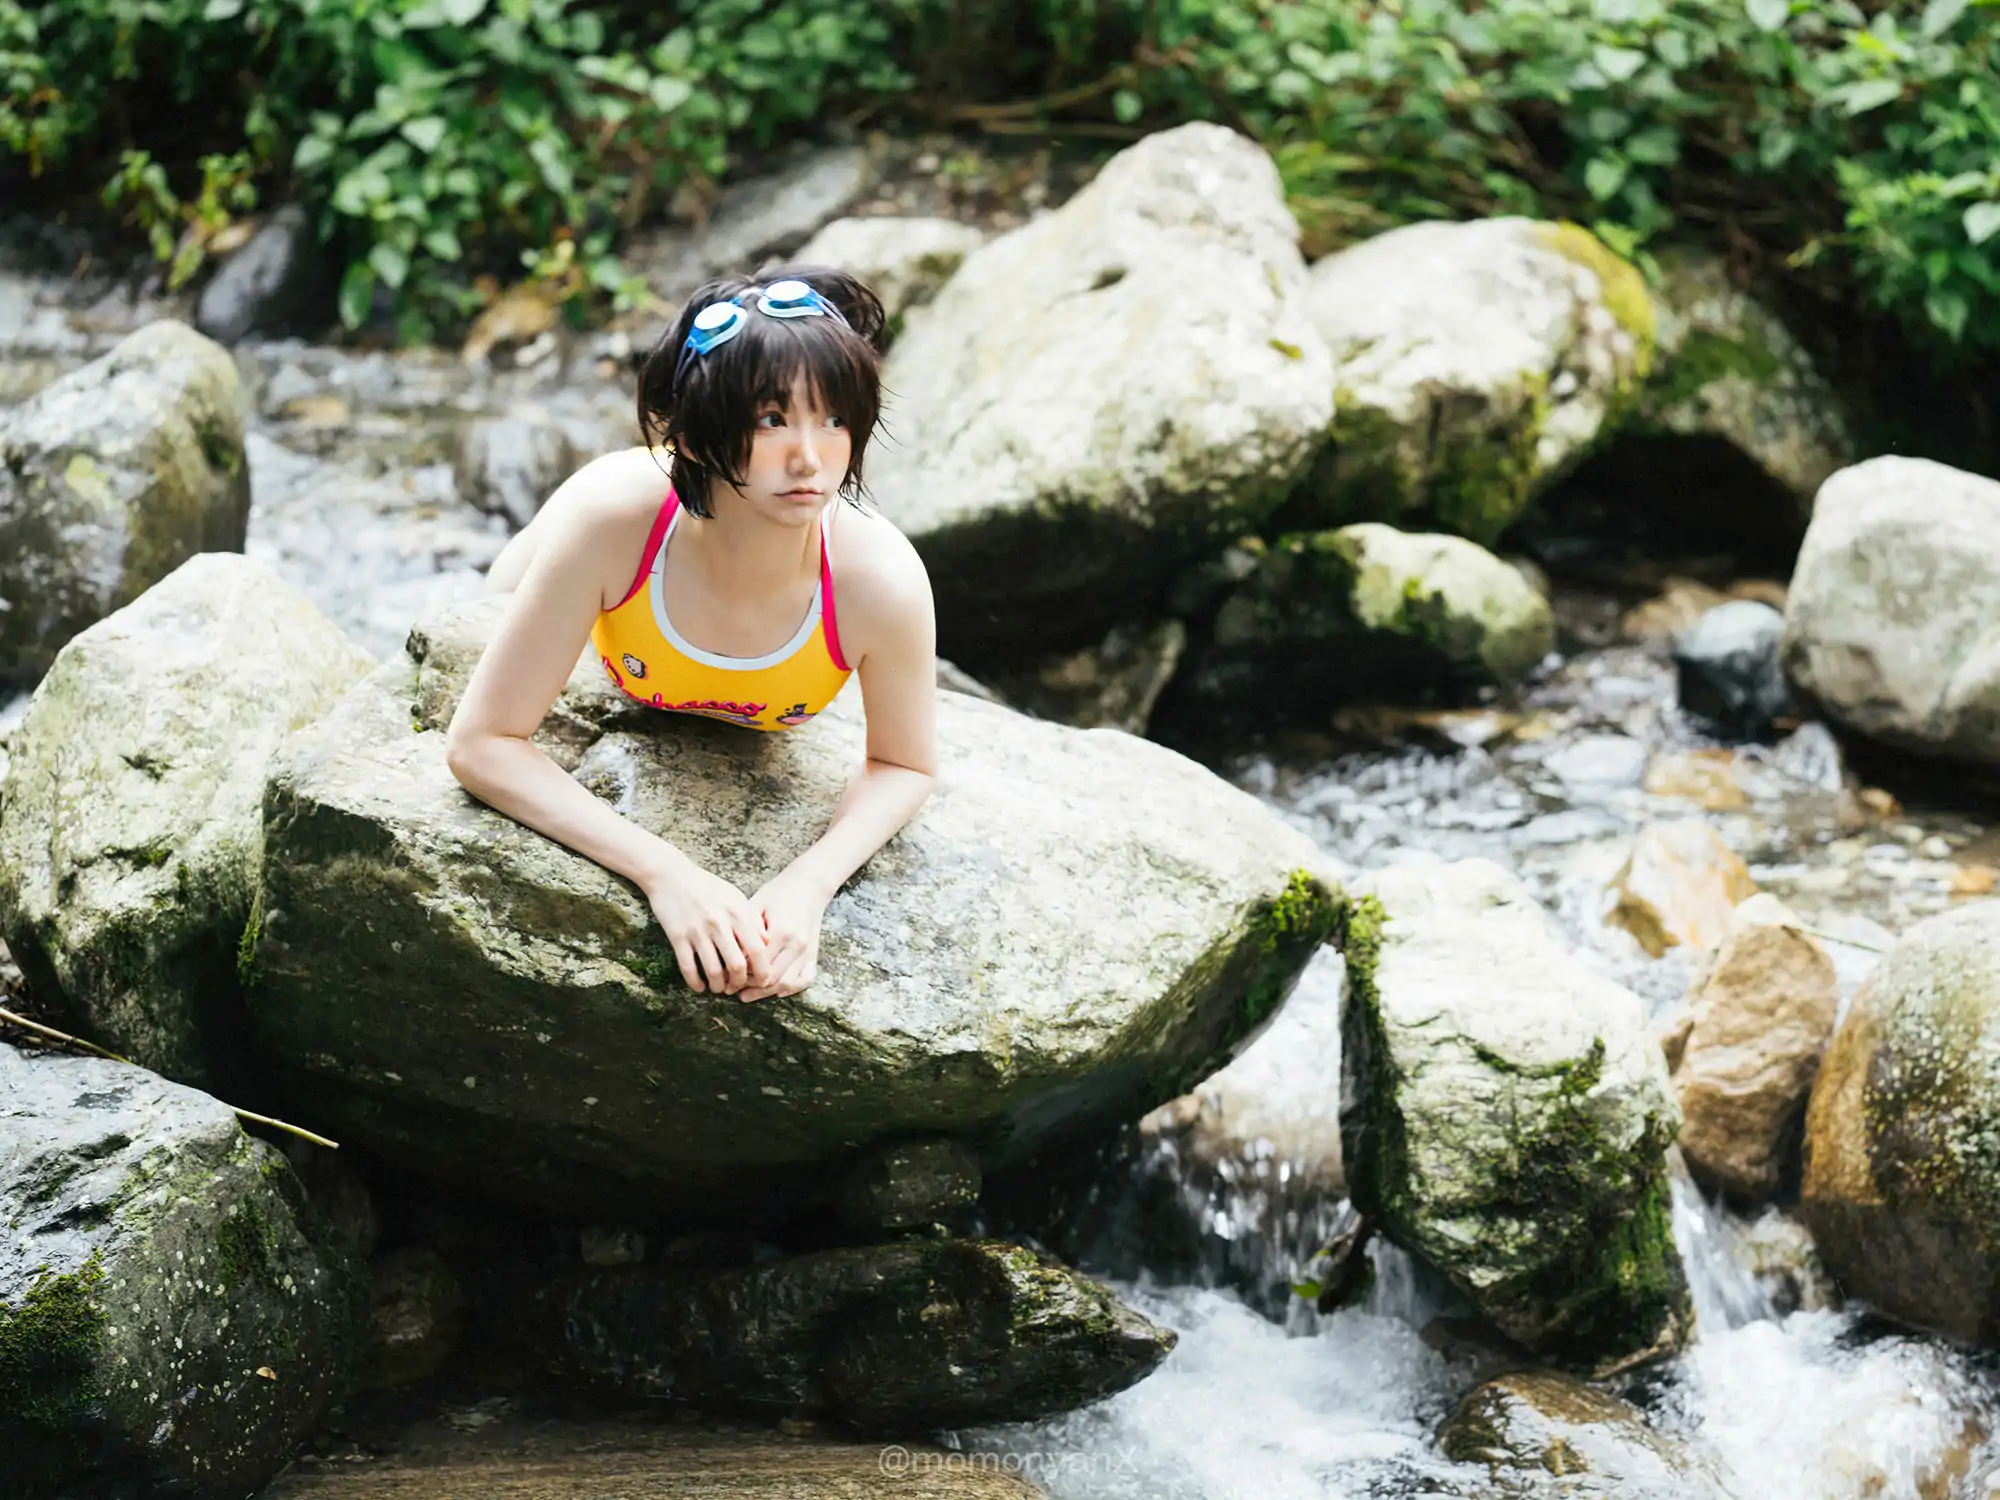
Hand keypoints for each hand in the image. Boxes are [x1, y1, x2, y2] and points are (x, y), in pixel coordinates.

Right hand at [643, 857, 770, 995]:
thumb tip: (768, 942)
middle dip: (740, 983)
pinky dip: (695, 982)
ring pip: (713, 971)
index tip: (763, 980)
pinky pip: (688, 967)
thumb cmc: (707, 887)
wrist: (672, 875)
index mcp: (737, 913)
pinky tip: (699, 987)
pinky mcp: (678, 936)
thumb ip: (751, 919)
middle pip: (737, 965)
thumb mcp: (735, 897)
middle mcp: (720, 923)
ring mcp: (698, 931)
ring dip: (718, 986)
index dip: (763, 970)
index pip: (757, 949)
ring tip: (719, 988)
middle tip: (738, 987)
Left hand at [734, 868, 830, 1001]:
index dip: (740, 974)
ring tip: (747, 993)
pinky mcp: (814, 953)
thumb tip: (729, 956)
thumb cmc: (779, 892)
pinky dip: (790, 989)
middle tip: (731, 988)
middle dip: (749, 987)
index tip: (724, 976)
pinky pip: (804, 980)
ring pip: (787, 983)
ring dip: (766, 992)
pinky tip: (774, 991)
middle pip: (771, 979)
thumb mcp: (756, 905)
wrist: (809, 884)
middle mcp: (796, 944)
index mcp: (781, 931)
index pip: (758, 965)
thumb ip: (745, 931)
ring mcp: (807, 951)